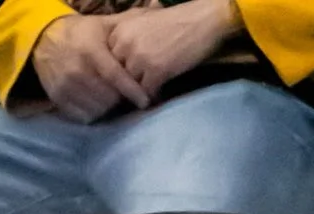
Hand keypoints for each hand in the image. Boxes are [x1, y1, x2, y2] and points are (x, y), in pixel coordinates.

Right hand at [28, 14, 152, 118]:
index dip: (132, 90)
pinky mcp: (58, 99)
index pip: (115, 76)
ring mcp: (65, 87)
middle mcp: (76, 71)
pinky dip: (93, 113)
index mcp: (91, 51)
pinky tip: (98, 104)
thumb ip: (129, 21)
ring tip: (112, 99)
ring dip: (108, 106)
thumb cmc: (83, 32)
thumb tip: (158, 7)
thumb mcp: (105, 24)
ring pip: (96, 108)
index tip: (145, 100)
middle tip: (126, 94)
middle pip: (107, 97)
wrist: (46, 40)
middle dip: (120, 97)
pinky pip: (82, 116)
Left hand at [105, 0, 240, 100]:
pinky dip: (153, 96)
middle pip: (116, 77)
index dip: (117, 72)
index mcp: (120, 31)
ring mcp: (139, 58)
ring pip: (130, 87)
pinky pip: (146, 94)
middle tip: (138, 87)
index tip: (125, 77)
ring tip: (150, 90)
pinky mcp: (155, 71)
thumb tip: (112, 70)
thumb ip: (126, 41)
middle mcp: (125, 44)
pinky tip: (160, 93)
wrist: (207, 18)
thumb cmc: (178, 21)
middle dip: (127, 83)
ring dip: (140, 91)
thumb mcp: (144, 24)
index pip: (106, 63)